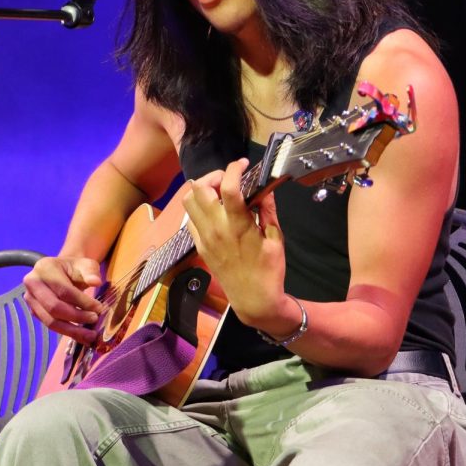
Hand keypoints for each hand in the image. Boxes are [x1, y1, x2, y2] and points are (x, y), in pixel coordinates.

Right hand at [22, 256, 103, 343]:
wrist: (62, 271)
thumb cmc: (74, 268)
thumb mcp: (85, 264)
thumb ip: (91, 271)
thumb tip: (96, 282)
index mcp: (44, 268)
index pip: (64, 290)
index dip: (82, 301)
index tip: (99, 308)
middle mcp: (33, 284)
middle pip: (54, 307)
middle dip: (76, 316)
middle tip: (94, 319)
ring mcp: (31, 299)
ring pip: (50, 321)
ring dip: (72, 330)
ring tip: (90, 335)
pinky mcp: (35, 312)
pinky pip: (51, 325)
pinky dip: (67, 332)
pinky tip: (82, 336)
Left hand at [181, 158, 289, 329]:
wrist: (253, 300)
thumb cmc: (269, 271)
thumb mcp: (276, 239)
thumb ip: (268, 210)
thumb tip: (264, 188)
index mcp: (238, 226)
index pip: (228, 186)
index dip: (234, 168)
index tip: (243, 164)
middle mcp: (216, 229)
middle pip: (199, 188)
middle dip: (214, 175)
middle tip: (229, 179)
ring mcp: (204, 238)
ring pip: (188, 201)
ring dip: (202, 190)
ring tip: (219, 192)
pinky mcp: (199, 246)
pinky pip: (190, 219)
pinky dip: (199, 208)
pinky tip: (215, 211)